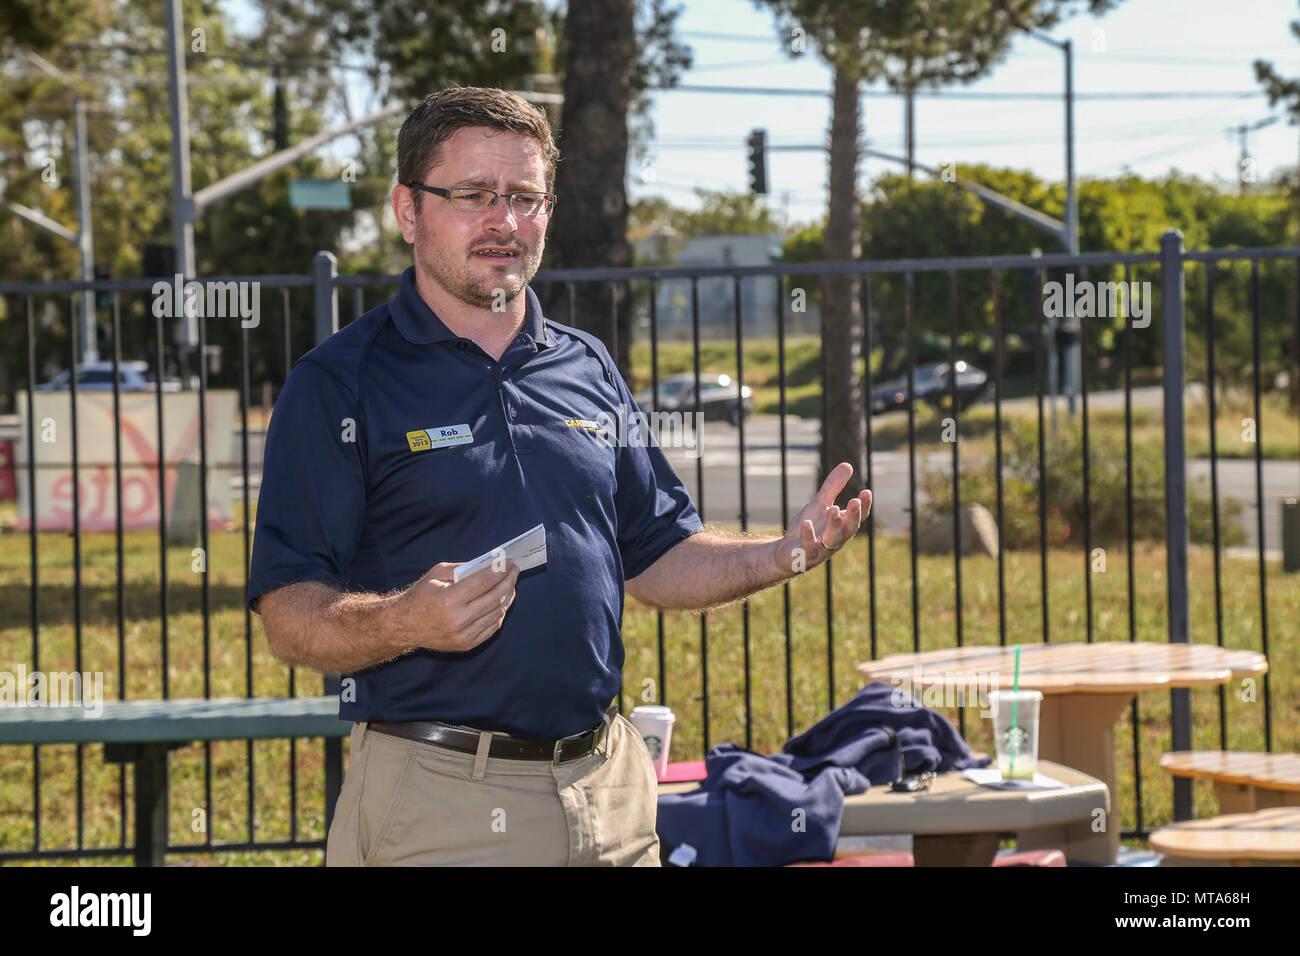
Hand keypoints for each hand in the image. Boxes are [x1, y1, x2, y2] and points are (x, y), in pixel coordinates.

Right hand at [402, 559, 518, 652]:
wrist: (404, 626)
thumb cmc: (421, 596)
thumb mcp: (437, 575)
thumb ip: (464, 569)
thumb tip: (490, 564)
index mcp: (449, 600)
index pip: (484, 582)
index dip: (500, 571)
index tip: (509, 562)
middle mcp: (458, 620)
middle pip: (495, 598)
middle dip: (508, 581)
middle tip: (514, 570)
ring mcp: (464, 635)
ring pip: (497, 613)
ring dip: (507, 596)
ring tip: (510, 584)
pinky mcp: (467, 644)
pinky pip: (493, 627)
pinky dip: (500, 612)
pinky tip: (501, 601)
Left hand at [771, 462, 871, 575]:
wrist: (787, 552)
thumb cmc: (809, 528)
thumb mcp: (820, 504)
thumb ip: (833, 486)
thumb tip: (848, 465)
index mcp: (842, 526)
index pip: (858, 517)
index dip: (863, 506)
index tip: (866, 492)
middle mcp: (836, 539)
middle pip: (849, 528)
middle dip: (853, 515)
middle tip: (855, 500)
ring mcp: (822, 549)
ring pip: (833, 539)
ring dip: (834, 525)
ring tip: (833, 509)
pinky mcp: (805, 555)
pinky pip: (808, 547)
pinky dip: (808, 536)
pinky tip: (806, 523)